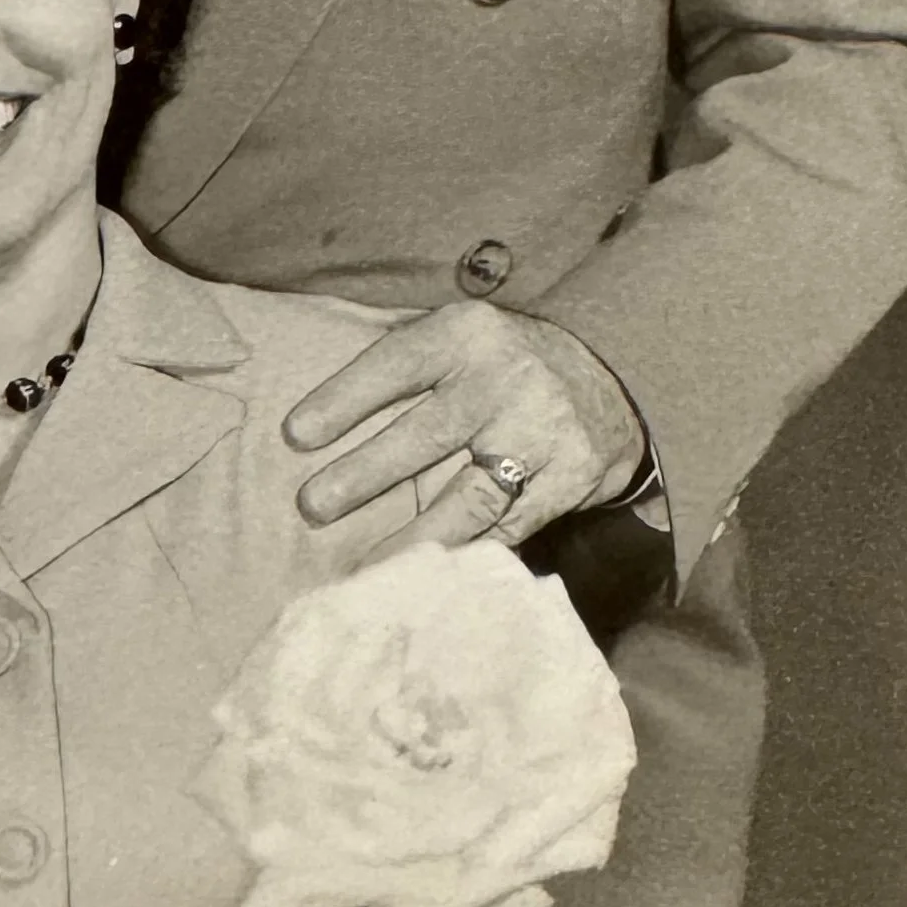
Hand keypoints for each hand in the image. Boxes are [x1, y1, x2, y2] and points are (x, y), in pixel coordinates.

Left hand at [284, 302, 645, 549]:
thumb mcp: (460, 334)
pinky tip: (429, 573)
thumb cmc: (504, 360)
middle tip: (311, 506)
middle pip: (426, 433)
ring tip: (365, 566)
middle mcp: (505, 379)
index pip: (396, 363)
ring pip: (468, 495)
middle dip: (364, 475)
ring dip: (412, 535)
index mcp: (467, 333)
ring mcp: (540, 432)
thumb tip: (317, 405)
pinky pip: (509, 527)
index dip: (344, 399)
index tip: (295, 436)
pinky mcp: (568, 479)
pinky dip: (467, 553)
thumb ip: (404, 357)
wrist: (611, 377)